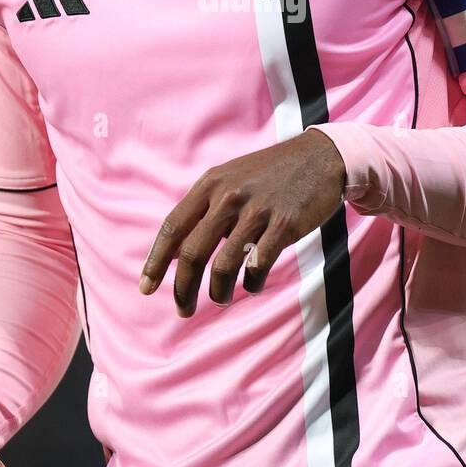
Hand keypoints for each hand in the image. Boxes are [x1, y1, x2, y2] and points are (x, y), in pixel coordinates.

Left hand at [139, 127, 346, 316]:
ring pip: (224, 265)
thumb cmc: (269, 174)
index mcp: (210, 185)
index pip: (172, 228)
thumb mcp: (229, 179)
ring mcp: (257, 210)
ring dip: (218, 292)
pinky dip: (252, 283)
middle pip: (193, 252)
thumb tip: (175, 252)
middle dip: (183, 288)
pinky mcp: (285, 224)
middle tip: (183, 309)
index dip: (156, 261)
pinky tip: (252, 285)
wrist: (319, 157)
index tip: (146, 288)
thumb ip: (202, 210)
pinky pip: (259, 265)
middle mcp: (229, 196)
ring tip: (221, 300)